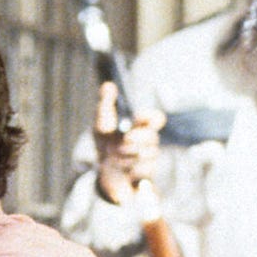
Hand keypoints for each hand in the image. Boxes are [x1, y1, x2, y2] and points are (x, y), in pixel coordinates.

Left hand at [93, 82, 163, 205]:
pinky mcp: (150, 172)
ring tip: (117, 158)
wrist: (106, 171)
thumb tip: (108, 85)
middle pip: (151, 137)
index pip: (155, 118)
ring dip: (128, 156)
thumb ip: (105, 105)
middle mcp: (148, 139)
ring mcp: (150, 155)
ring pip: (147, 153)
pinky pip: (145, 169)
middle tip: (123, 140)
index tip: (138, 119)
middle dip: (135, 140)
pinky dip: (131, 170)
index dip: (150, 118)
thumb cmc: (106, 144)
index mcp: (140, 125)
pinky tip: (124, 170)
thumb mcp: (101, 124)